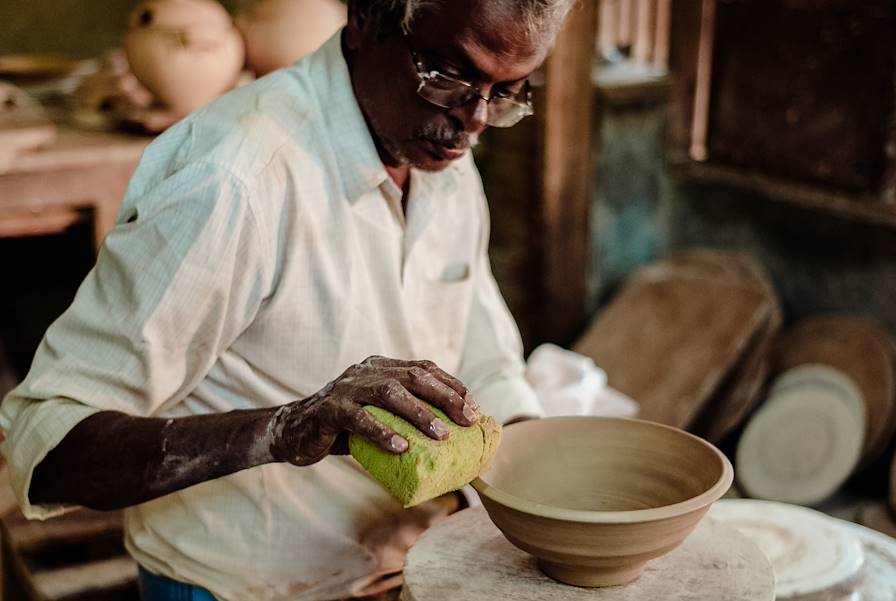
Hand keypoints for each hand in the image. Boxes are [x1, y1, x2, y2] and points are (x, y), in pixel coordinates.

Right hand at [269, 356, 479, 465]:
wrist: (295, 432)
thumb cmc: (346, 428)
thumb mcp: (379, 417)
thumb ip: (405, 418)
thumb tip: (452, 439)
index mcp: (381, 367)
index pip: (424, 369)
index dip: (451, 386)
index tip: (474, 408)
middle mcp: (366, 371)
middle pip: (413, 377)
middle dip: (445, 397)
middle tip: (467, 420)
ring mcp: (346, 388)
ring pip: (389, 393)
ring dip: (420, 414)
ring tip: (442, 435)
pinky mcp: (329, 410)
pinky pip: (359, 419)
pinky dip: (382, 432)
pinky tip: (401, 447)